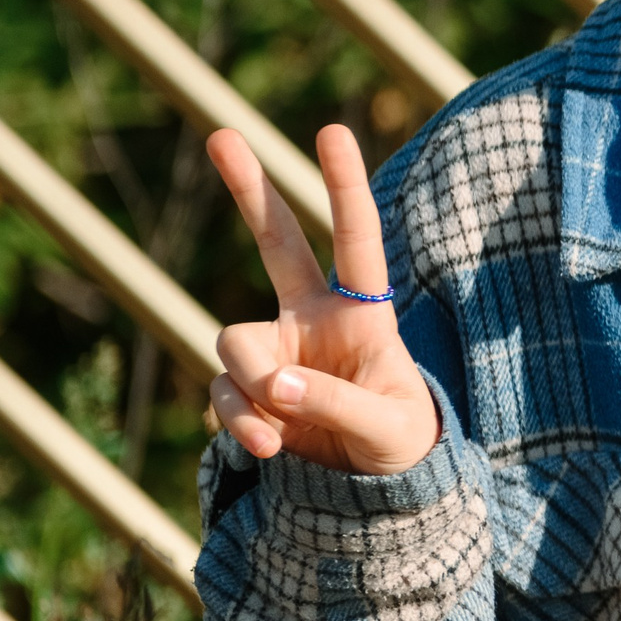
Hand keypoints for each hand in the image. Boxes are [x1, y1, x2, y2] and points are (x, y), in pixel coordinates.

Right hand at [204, 124, 439, 474]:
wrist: (374, 490)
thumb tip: (276, 387)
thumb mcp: (389, 430)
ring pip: (234, 343)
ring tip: (278, 433)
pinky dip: (238, 424)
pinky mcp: (246, 390)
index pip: (357, 241)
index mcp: (363, 314)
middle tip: (222, 133)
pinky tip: (266, 448)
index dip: (344, 187)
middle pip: (278, 243)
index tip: (330, 131)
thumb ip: (337, 405)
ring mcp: (275, 350)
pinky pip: (224, 395)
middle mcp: (312, 319)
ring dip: (250, 389)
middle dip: (249, 190)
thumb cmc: (399, 443)